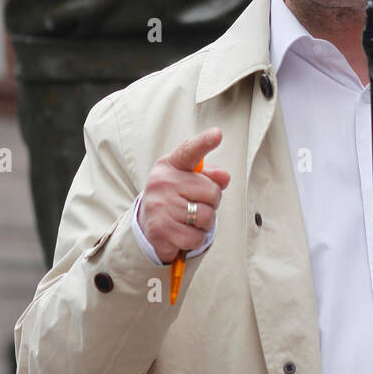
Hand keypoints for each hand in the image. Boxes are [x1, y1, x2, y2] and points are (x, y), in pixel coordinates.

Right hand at [138, 127, 229, 264]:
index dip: (204, 142)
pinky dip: (195, 239)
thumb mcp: (189, 181)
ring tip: (189, 221)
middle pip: (212, 192)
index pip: (189, 151)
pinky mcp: (160, 230)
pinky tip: (183, 234)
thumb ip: (209, 176)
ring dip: (204, 224)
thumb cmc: (175, 198)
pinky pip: (196, 237)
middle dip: (211, 203)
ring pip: (206, 216)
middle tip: (195, 205)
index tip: (217, 134)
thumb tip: (224, 177)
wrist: (147, 225)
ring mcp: (160, 206)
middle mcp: (162, 182)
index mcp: (170, 165)